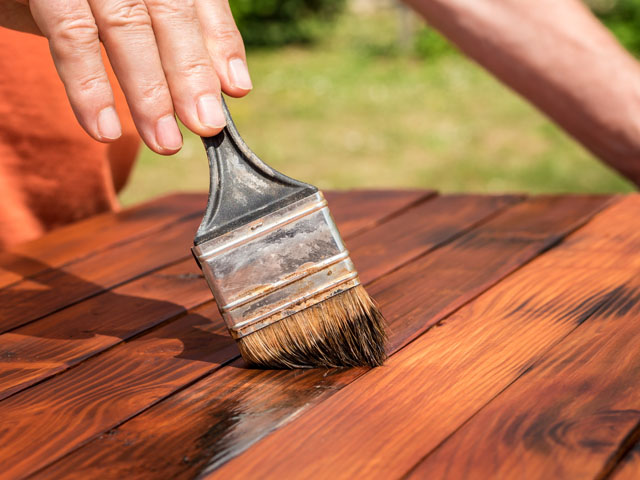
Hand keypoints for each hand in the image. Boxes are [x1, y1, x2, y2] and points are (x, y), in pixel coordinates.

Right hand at [7, 0, 250, 153]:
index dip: (220, 42)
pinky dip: (89, 89)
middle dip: (190, 75)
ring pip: (127, 28)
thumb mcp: (131, 10)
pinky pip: (71, 38)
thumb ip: (177, 37)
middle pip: (170, 14)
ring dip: (149, 92)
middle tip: (207, 125)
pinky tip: (105, 130)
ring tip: (165, 142)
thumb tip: (227, 84)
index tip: (236, 88)